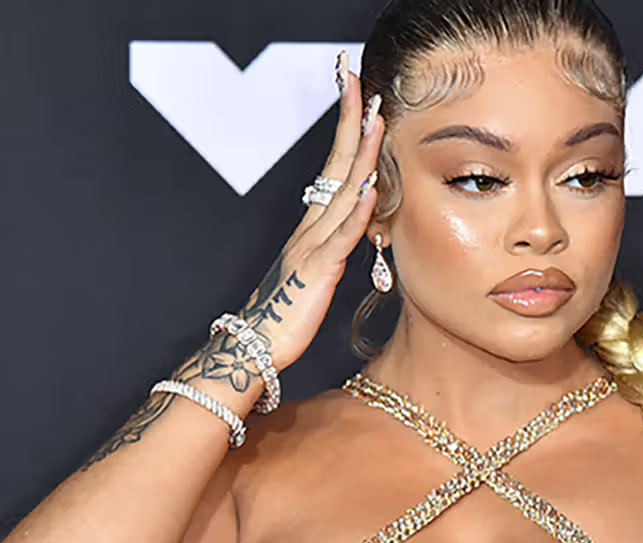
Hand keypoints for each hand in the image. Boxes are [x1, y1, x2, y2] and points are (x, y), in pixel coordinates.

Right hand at [231, 54, 383, 374]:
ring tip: (375, 119)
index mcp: (312, 226)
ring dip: (360, 155)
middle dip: (349, 122)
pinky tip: (371, 189)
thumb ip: (335, 243)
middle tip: (359, 82)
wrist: (255, 346)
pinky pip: (339, 238)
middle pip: (334, 165)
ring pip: (340, 193)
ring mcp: (312, 246)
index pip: (333, 167)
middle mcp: (310, 227)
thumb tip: (359, 222)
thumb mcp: (316, 270)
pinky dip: (356, 213)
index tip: (358, 95)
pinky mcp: (317, 272)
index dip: (346, 130)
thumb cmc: (287, 313)